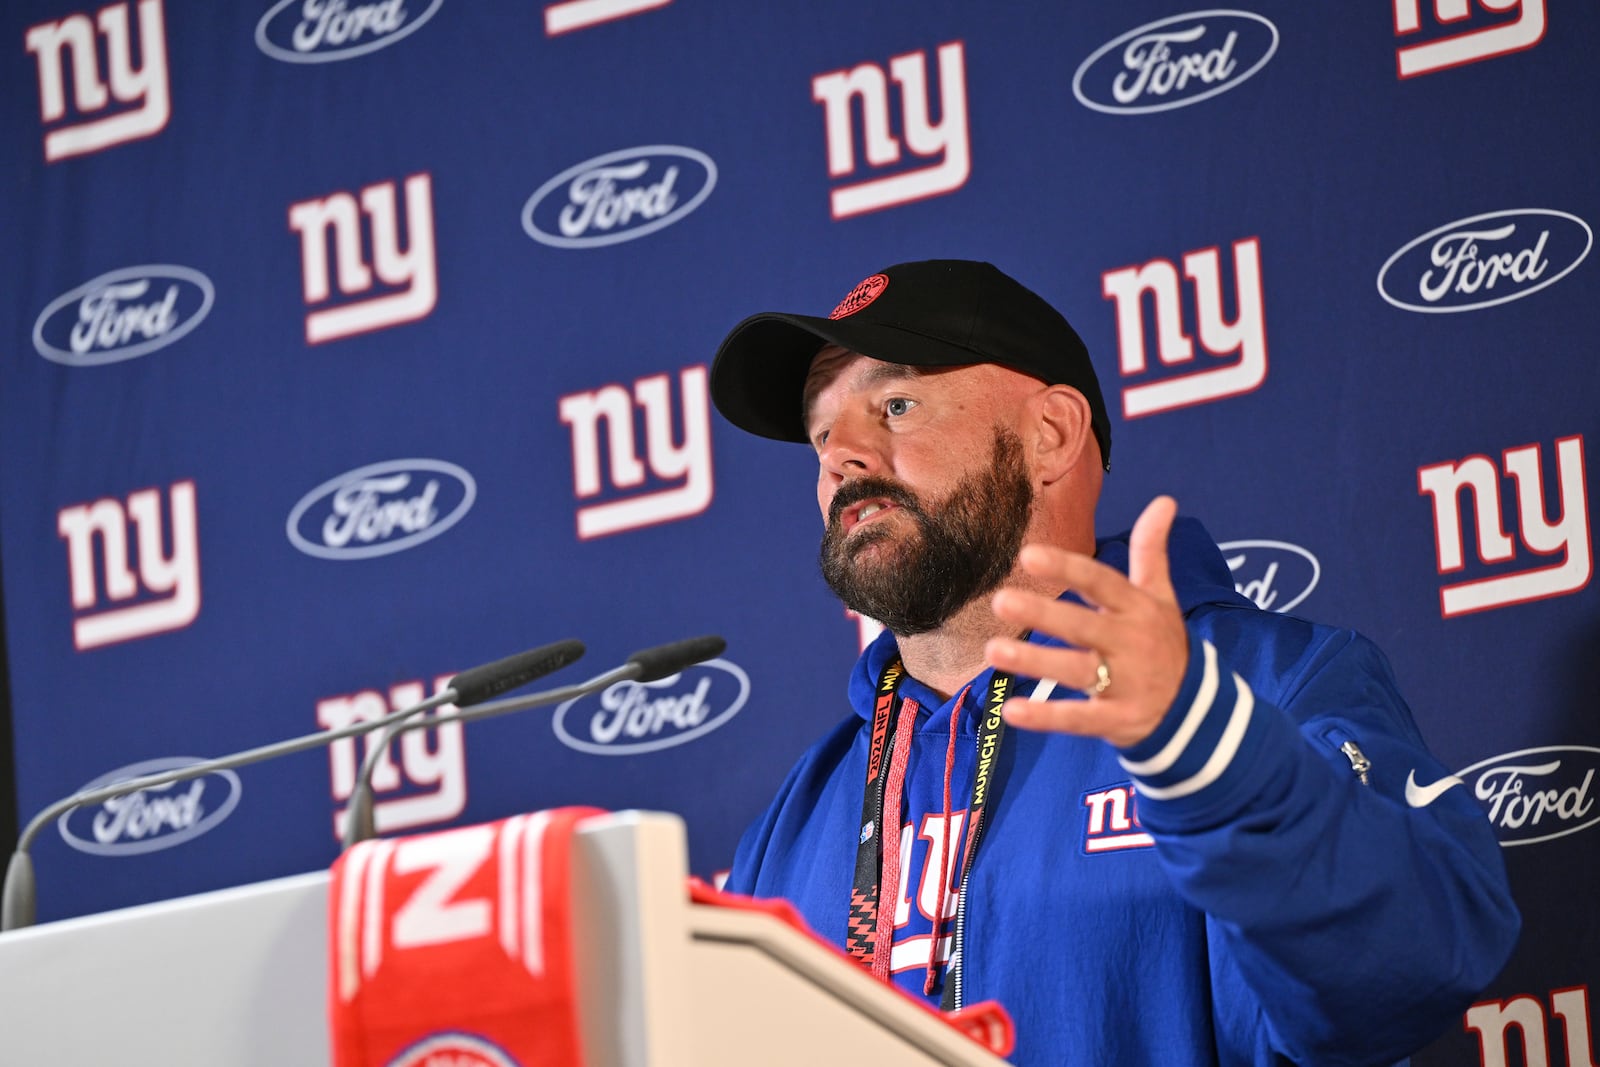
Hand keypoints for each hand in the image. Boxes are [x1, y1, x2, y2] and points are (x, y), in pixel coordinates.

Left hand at [984, 496, 1188, 747]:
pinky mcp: (1118, 721)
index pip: (1101, 583)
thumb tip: (1165, 498)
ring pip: (1076, 671)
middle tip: (999, 600)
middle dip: (1044, 613)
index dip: (1067, 568)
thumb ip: (1152, 550)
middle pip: (1083, 627)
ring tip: (992, 651)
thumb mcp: (1162, 596)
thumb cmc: (1164, 642)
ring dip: (1035, 663)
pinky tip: (1010, 711)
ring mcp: (1126, 684)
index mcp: (1138, 609)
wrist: (1199, 710)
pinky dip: (1046, 717)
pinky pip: (1079, 719)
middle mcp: (1131, 644)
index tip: (1028, 554)